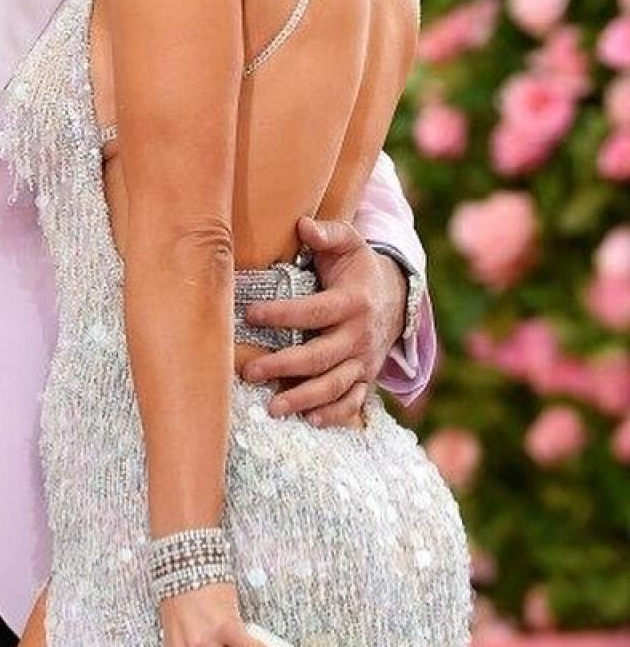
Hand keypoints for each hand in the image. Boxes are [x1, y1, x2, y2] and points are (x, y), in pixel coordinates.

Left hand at [242, 216, 404, 426]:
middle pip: (321, 357)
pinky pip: (353, 401)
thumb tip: (303, 226)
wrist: (396, 295)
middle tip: (249, 371)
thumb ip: (328, 233)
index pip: (314, 311)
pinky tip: (310, 420)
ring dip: (304, 399)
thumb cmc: (358, 267)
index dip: (282, 314)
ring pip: (335, 386)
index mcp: (353, 302)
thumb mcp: (349, 243)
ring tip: (272, 407)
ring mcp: (364, 360)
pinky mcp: (366, 377)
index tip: (250, 314)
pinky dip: (334, 414)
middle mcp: (360, 335)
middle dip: (284, 366)